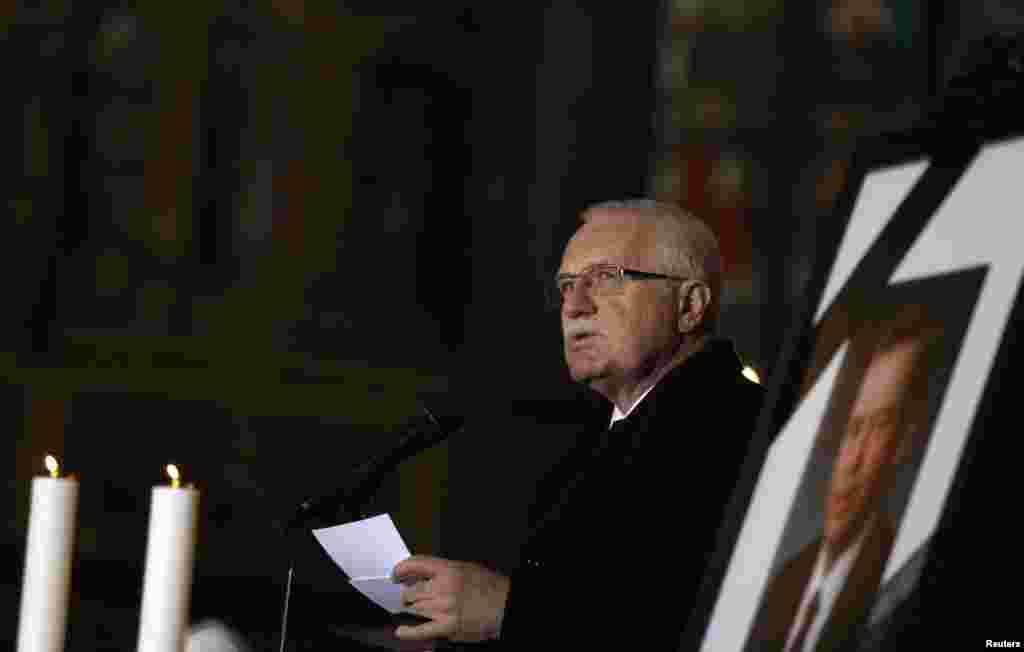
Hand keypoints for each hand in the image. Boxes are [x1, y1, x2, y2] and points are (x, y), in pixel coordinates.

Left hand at [392, 555, 509, 642]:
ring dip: (411, 609)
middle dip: (407, 594)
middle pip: (411, 591)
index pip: (416, 564)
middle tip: (407, 595)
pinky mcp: (448, 627)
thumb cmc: (490, 587)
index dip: (402, 569)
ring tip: (409, 608)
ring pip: (414, 608)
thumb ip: (444, 571)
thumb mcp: (467, 568)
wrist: (505, 606)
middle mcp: (444, 588)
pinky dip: (409, 632)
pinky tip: (402, 631)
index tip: (396, 574)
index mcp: (449, 570)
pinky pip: (422, 630)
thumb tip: (422, 576)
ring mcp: (444, 608)